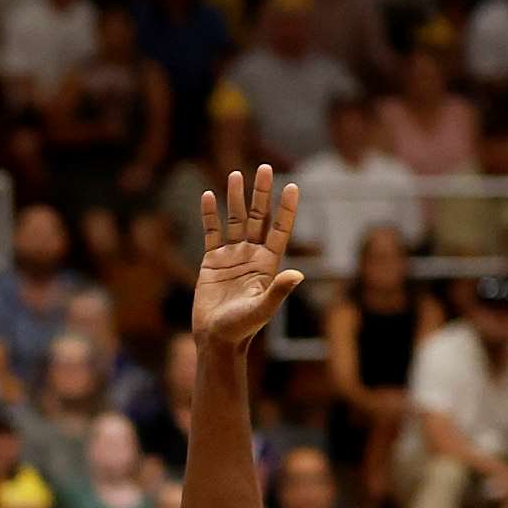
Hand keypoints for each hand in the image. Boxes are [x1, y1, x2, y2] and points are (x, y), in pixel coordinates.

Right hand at [191, 167, 305, 351]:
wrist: (215, 339)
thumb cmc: (241, 328)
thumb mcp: (262, 310)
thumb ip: (279, 291)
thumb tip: (298, 275)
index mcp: (268, 264)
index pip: (279, 229)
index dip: (286, 208)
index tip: (291, 185)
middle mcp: (251, 255)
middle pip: (258, 218)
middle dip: (261, 193)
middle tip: (264, 168)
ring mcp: (231, 256)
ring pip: (235, 221)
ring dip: (236, 198)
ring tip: (235, 174)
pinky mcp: (211, 262)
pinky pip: (211, 233)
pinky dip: (209, 215)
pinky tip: (209, 196)